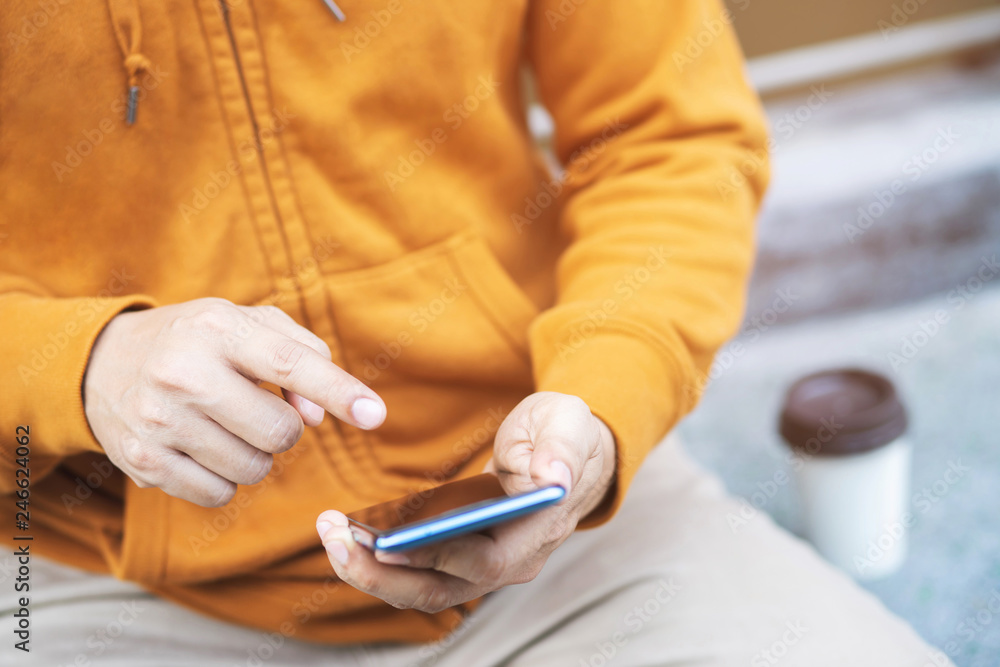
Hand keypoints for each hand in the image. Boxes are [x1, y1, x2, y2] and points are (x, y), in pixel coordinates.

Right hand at [83, 297, 385, 506]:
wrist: (102, 363)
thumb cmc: (198, 342)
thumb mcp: (248, 325)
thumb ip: (302, 355)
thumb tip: (317, 414)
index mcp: (217, 329)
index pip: (290, 364)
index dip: (338, 391)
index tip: (374, 414)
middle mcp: (183, 373)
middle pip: (280, 432)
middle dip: (284, 428)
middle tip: (258, 408)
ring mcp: (159, 421)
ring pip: (254, 468)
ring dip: (255, 454)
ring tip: (225, 426)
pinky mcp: (142, 462)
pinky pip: (219, 494)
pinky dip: (224, 478)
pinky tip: (202, 448)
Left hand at [316, 391, 615, 612]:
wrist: (573, 455)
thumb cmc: (569, 435)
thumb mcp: (571, 424)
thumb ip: (563, 449)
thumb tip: (553, 478)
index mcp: (538, 532)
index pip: (482, 562)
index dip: (434, 557)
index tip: (387, 544)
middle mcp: (512, 562)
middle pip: (440, 589)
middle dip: (382, 574)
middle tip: (334, 541)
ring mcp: (487, 565)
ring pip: (422, 588)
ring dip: (371, 571)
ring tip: (330, 532)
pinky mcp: (465, 557)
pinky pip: (418, 573)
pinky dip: (380, 562)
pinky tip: (347, 534)